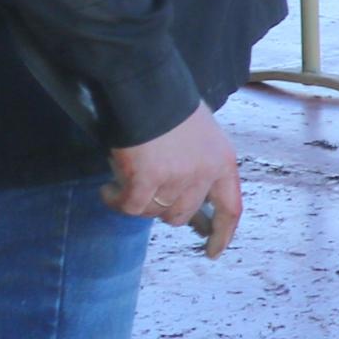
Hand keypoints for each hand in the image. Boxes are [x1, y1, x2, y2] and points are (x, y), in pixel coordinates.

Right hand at [107, 104, 240, 256]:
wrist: (146, 88)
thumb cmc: (169, 104)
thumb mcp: (200, 133)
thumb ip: (198, 161)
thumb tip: (184, 190)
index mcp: (223, 162)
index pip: (230, 208)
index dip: (222, 234)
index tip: (213, 251)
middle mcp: (204, 174)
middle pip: (183, 214)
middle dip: (162, 208)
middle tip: (143, 193)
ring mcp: (177, 179)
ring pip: (154, 212)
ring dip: (136, 202)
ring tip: (123, 183)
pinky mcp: (147, 180)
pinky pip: (129, 206)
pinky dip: (116, 200)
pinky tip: (108, 190)